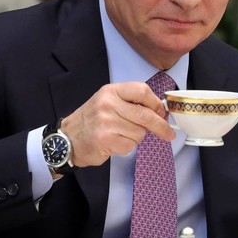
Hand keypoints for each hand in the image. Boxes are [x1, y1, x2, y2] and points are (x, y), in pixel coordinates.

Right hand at [58, 82, 175, 167]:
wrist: (68, 138)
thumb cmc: (93, 120)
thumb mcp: (108, 102)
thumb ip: (131, 103)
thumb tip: (160, 111)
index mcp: (111, 91)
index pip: (142, 91)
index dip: (156, 103)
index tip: (162, 112)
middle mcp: (108, 104)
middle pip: (146, 115)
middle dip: (161, 126)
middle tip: (169, 133)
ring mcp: (106, 122)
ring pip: (140, 132)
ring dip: (136, 137)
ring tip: (121, 134)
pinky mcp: (106, 140)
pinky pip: (131, 145)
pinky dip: (127, 146)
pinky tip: (115, 142)